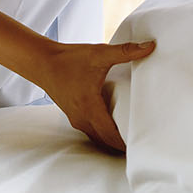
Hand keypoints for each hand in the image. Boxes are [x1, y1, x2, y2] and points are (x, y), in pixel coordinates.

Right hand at [28, 40, 155, 152]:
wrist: (43, 62)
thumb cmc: (69, 60)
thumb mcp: (99, 54)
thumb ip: (125, 51)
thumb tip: (149, 47)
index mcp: (90, 108)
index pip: (111, 134)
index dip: (126, 142)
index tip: (142, 145)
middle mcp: (82, 118)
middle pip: (106, 140)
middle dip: (123, 145)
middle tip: (143, 144)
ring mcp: (76, 118)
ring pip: (98, 137)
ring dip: (113, 141)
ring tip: (132, 140)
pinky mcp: (74, 115)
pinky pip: (91, 131)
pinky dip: (103, 135)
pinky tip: (114, 129)